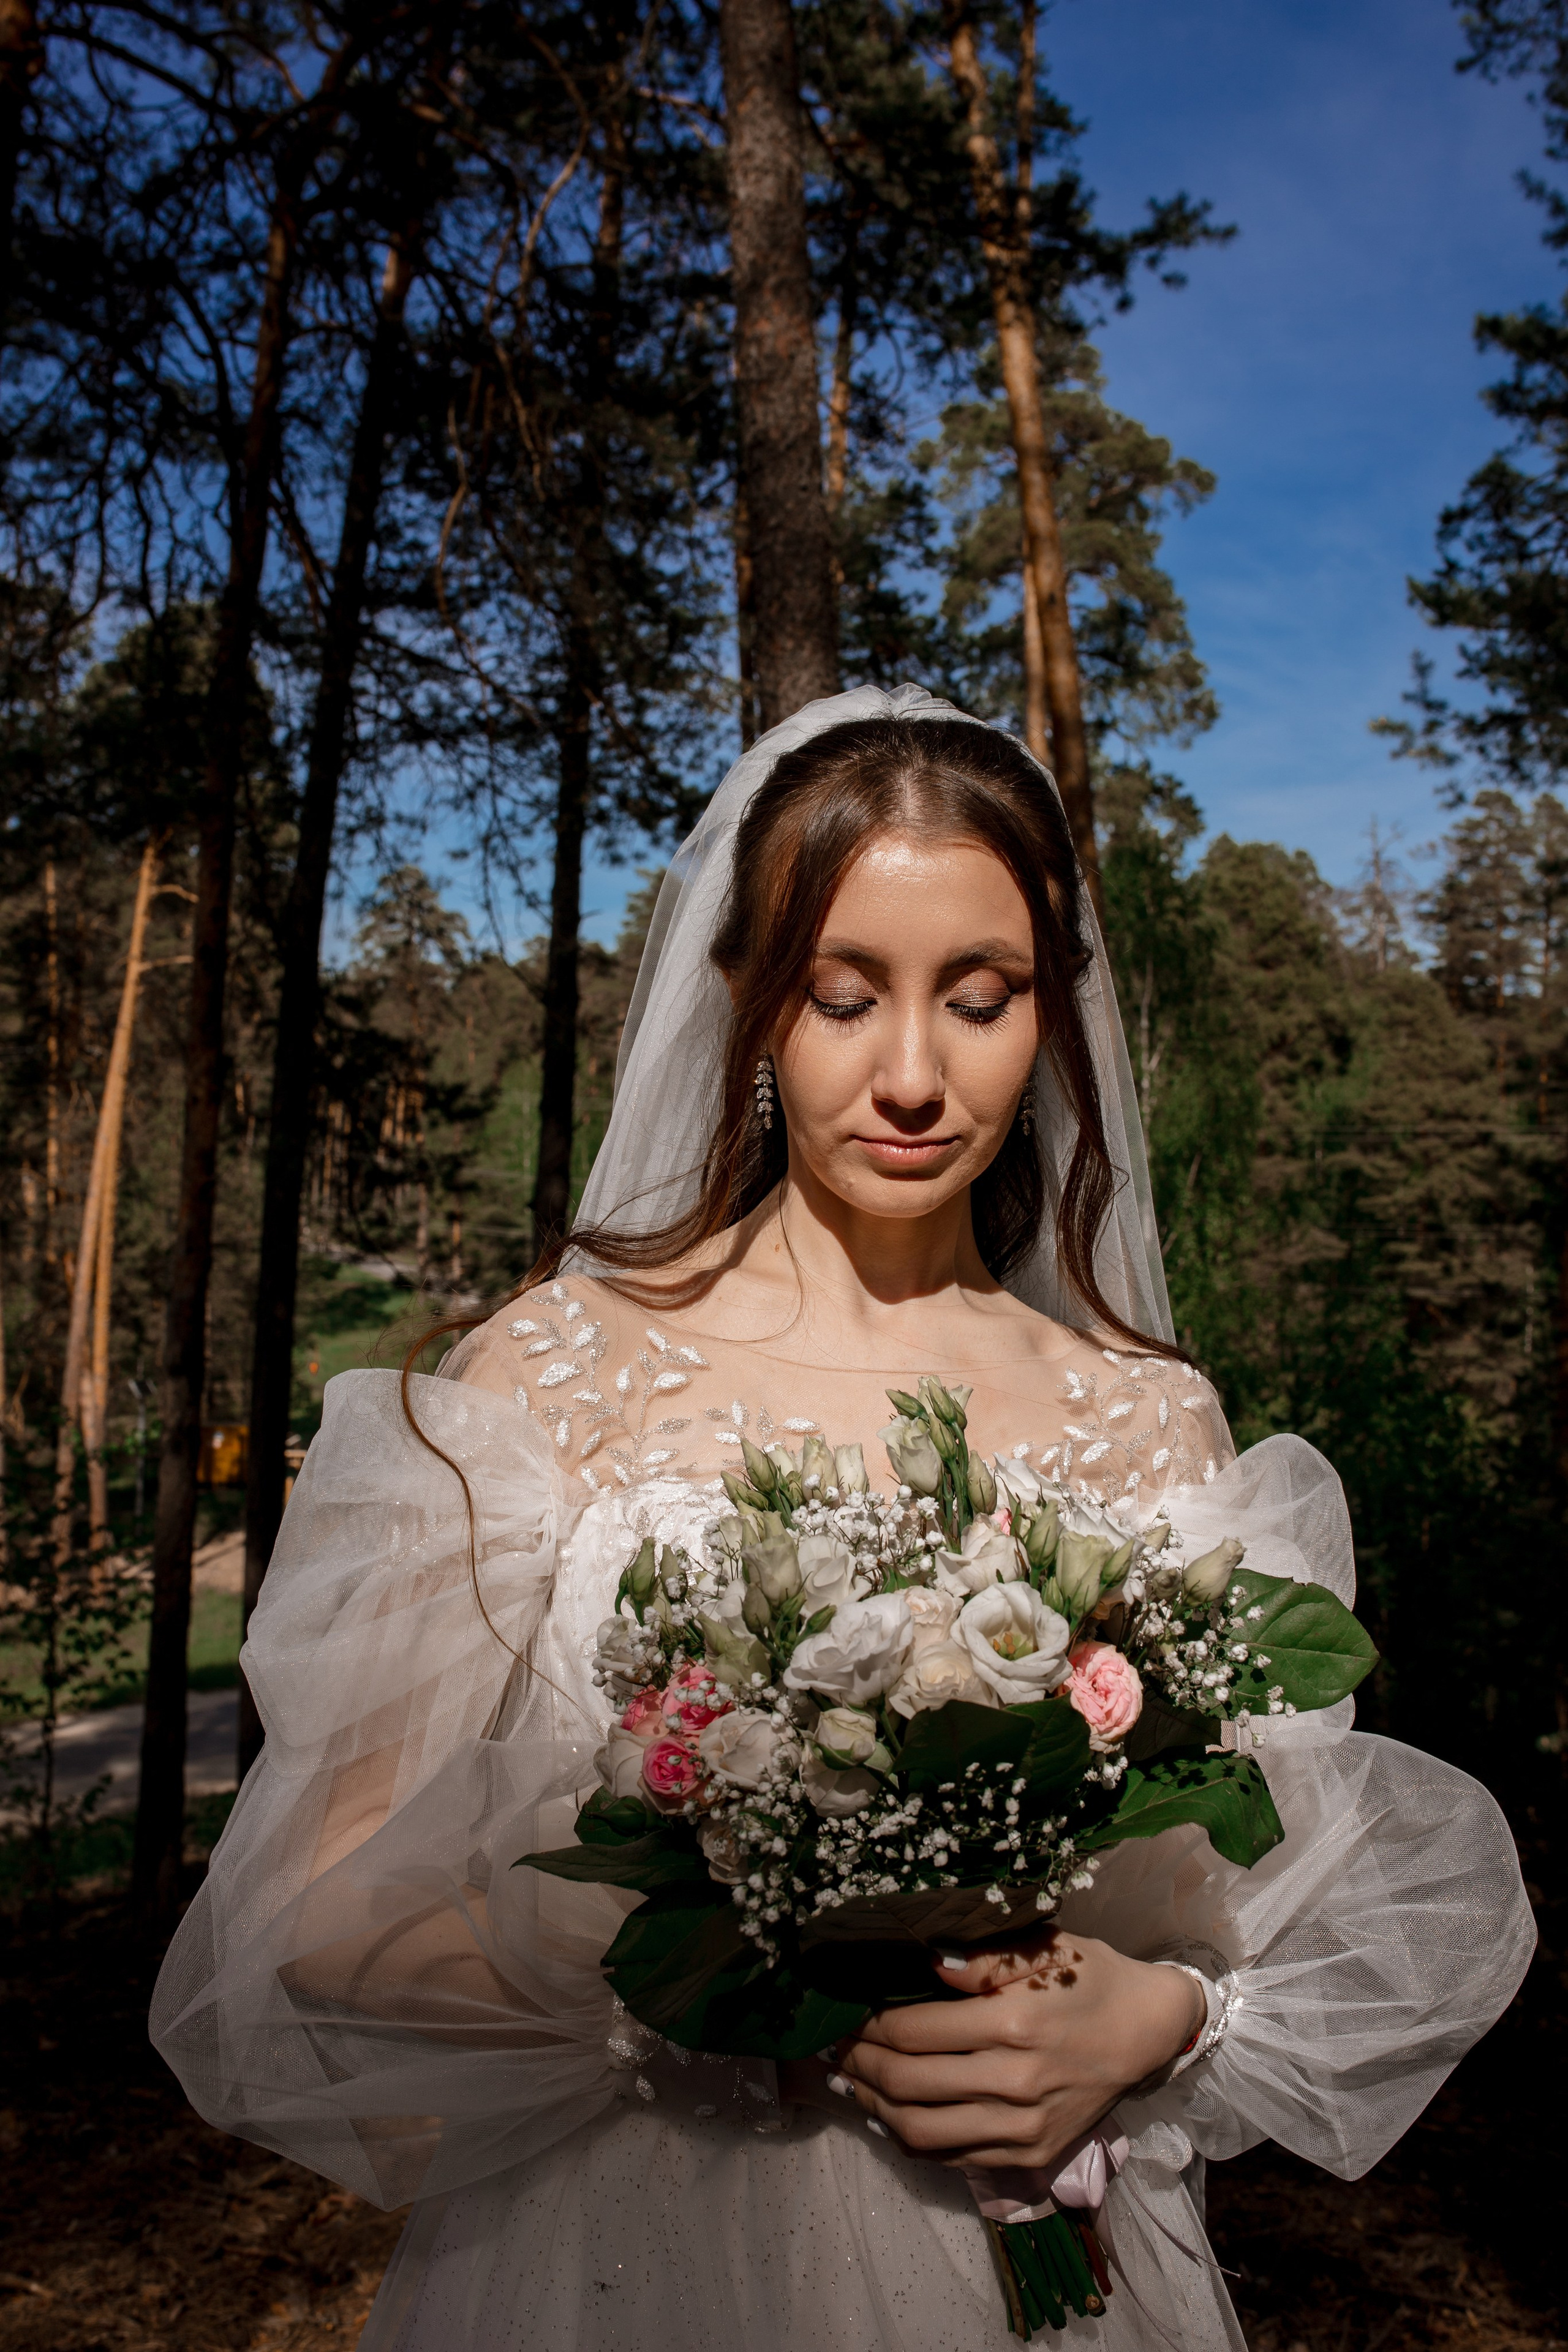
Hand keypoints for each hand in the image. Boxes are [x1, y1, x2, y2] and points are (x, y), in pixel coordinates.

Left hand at [827, 1929, 1202, 2169]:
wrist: (1147, 2032)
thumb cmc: (1090, 1978)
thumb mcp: (1043, 1948)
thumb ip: (980, 1958)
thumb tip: (924, 1962)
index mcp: (1015, 2024)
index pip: (915, 2032)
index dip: (870, 2025)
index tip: (848, 2014)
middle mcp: (1016, 2083)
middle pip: (909, 2083)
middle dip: (860, 2065)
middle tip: (835, 2048)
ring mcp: (1023, 2129)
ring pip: (922, 2130)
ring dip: (874, 2107)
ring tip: (849, 2083)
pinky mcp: (1030, 2156)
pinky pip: (952, 2158)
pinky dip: (909, 2139)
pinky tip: (887, 2116)